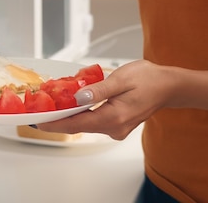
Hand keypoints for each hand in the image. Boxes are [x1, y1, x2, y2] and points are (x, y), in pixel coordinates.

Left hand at [37, 60, 174, 139]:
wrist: (169, 86)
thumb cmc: (149, 79)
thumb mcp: (121, 79)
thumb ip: (98, 90)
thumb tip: (77, 98)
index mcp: (114, 118)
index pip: (76, 124)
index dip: (55, 123)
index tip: (37, 122)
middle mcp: (114, 128)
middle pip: (78, 125)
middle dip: (58, 117)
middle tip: (39, 109)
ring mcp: (115, 128)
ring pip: (85, 123)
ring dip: (69, 113)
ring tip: (52, 103)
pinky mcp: (116, 124)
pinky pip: (93, 120)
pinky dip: (81, 112)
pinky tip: (72, 102)